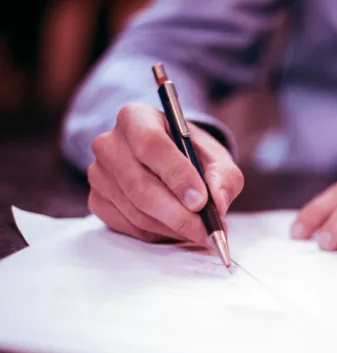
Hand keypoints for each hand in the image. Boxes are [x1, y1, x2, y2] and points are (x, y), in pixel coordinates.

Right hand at [87, 103, 243, 243]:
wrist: (169, 162)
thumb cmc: (192, 155)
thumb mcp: (216, 157)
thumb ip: (223, 176)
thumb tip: (218, 202)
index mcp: (136, 118)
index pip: (151, 145)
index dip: (177, 175)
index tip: (201, 201)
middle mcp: (110, 144)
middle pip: (140, 186)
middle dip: (179, 214)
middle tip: (207, 231)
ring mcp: (99, 174)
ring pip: (137, 211)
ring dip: (173, 228)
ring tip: (201, 232)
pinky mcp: (98, 201)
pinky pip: (130, 226)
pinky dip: (159, 234)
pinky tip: (178, 229)